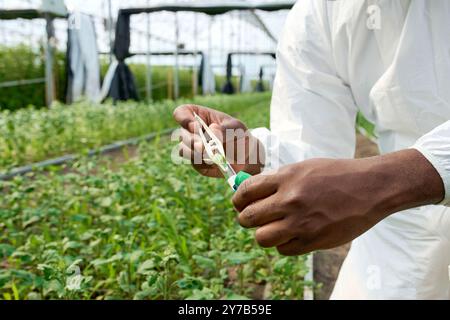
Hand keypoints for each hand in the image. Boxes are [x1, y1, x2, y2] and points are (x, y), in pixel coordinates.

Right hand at [173, 104, 263, 177]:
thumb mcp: (236, 128)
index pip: (181, 113)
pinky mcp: (195, 162)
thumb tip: (212, 130)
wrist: (245, 157)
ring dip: (195, 153)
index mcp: (198, 116)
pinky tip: (215, 162)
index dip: (184, 119)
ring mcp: (192, 147)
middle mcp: (191, 131)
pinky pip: (193, 162)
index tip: (195, 126)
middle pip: (181, 134)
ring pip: (183, 150)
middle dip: (191, 141)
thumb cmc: (239, 136)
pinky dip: (204, 163)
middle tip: (202, 146)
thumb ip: (225, 129)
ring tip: (211, 155)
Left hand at [232, 149, 443, 255]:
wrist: (371, 187)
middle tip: (252, 218)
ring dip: (263, 234)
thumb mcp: (304, 167)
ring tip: (272, 228)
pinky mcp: (313, 241)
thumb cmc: (337, 174)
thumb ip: (278, 180)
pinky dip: (283, 244)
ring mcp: (301, 223)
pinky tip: (292, 235)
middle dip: (245, 218)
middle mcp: (290, 200)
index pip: (246, 192)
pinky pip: (283, 250)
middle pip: (247, 218)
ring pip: (262, 238)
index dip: (238, 200)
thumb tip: (252, 193)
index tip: (239, 204)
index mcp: (286, 178)